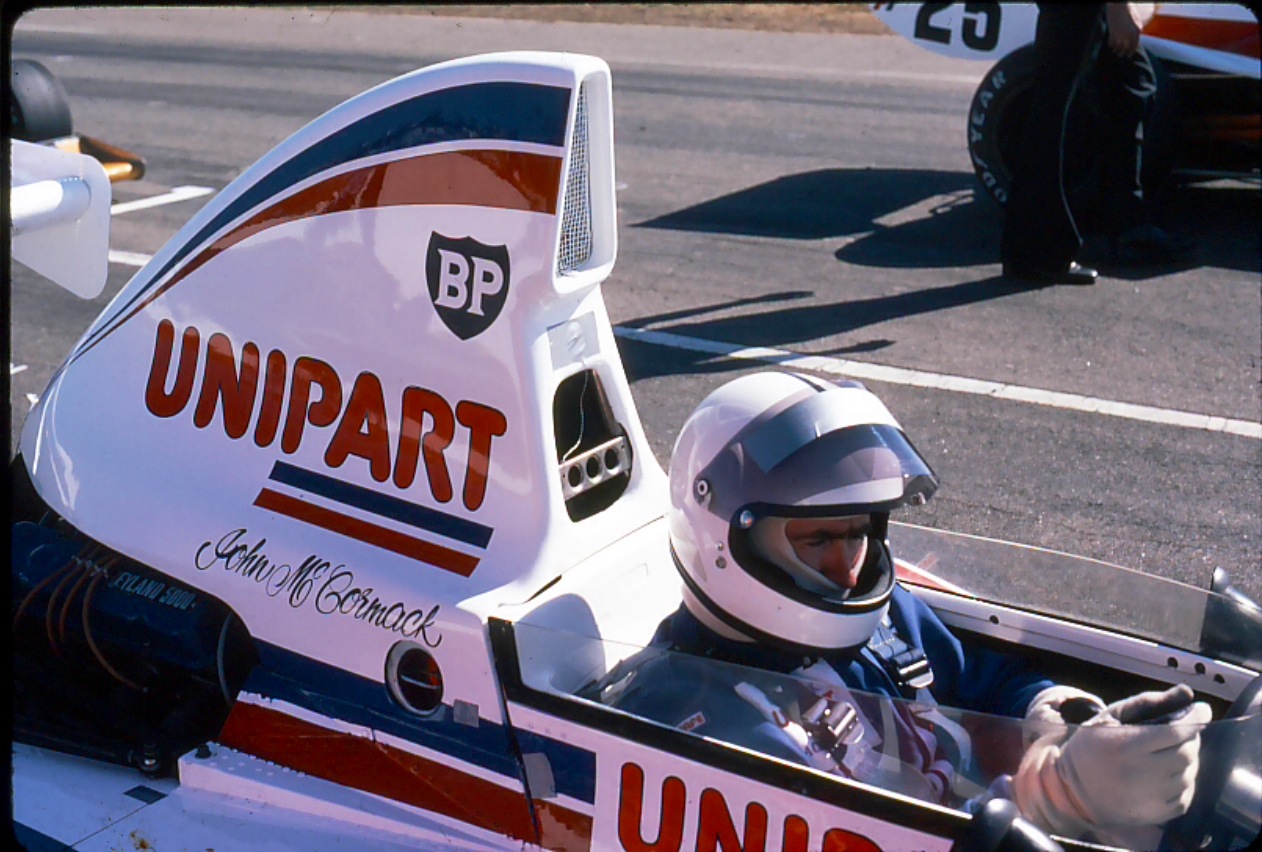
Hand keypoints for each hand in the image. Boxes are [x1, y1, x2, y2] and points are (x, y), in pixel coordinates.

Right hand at [1013, 684, 1211, 837]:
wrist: (1074, 791)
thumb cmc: (1092, 747)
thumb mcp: (1110, 716)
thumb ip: (1147, 702)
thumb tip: (1186, 694)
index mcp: (1126, 745)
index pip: (1177, 732)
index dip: (1196, 718)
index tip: (1203, 709)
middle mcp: (1141, 773)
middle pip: (1187, 753)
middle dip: (1191, 738)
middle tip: (1183, 732)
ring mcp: (1150, 797)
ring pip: (1189, 774)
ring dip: (1187, 760)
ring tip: (1172, 752)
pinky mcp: (1157, 815)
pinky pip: (1186, 795)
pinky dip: (1184, 781)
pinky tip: (1168, 774)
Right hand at [1106, 3, 1142, 56]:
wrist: (1119, 6)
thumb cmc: (1128, 12)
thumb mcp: (1137, 20)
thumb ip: (1137, 29)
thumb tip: (1137, 36)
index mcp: (1136, 31)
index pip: (1134, 46)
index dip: (1131, 52)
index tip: (1128, 55)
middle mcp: (1129, 34)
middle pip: (1125, 48)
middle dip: (1123, 53)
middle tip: (1120, 55)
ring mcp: (1120, 34)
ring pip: (1118, 47)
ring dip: (1116, 50)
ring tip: (1115, 51)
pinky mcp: (1112, 33)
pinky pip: (1111, 43)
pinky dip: (1111, 45)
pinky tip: (1111, 45)